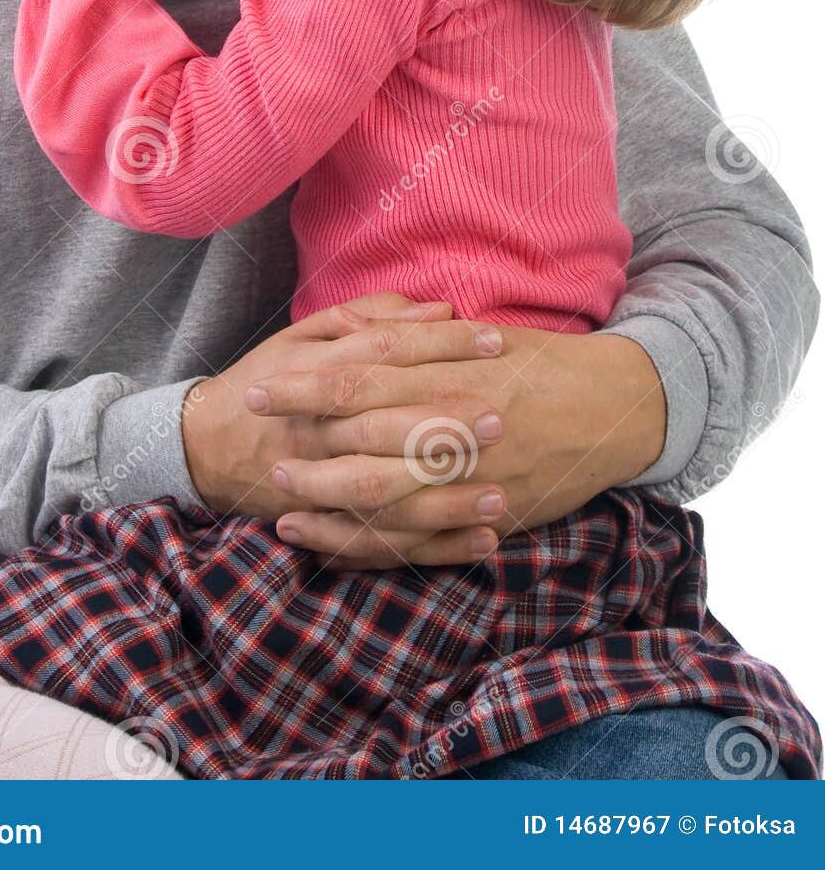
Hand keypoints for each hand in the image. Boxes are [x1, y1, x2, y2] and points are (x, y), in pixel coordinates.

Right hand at [182, 293, 510, 566]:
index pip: (385, 352)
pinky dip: (435, 547)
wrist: (204, 447)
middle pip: (384, 425)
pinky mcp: (327, 526)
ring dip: (444, 498)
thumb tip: (437, 308)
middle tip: (499, 419)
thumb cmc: (266, 380)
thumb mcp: (304, 335)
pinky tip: (485, 540)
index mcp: (314, 372)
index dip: (440, 345)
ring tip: (502, 492)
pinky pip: (383, 544)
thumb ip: (369, 318)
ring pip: (383, 493)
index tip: (495, 340)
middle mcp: (316, 428)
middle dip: (443, 424)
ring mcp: (318, 483)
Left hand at [259, 325, 665, 566]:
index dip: (304, 386)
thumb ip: (413, 336)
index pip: (359, 378)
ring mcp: (473, 477)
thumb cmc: (542, 363)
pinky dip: (370, 546)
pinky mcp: (488, 515)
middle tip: (254, 450)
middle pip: (362, 441)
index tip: (259, 388)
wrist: (616, 406)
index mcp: (449, 372)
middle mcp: (456, 425)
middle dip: (303, 448)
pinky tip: (328, 546)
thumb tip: (348, 324)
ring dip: (326, 504)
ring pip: (385, 499)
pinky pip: (418, 542)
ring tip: (277, 506)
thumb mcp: (480, 335)